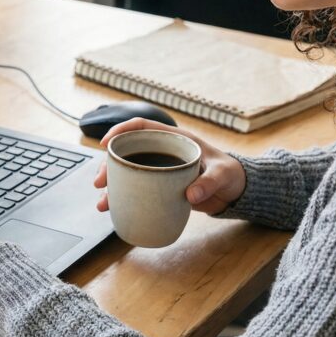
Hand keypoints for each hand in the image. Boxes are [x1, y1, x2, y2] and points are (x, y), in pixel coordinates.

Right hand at [93, 118, 246, 215]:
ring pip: (129, 173)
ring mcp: (161, 170)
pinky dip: (124, 199)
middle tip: (100, 182)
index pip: (142, 127)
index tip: (106, 143)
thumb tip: (190, 195)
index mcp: (175, 138)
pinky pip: (138, 190)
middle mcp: (164, 152)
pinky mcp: (162, 187)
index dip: (121, 131)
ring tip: (102, 203)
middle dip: (109, 166)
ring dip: (113, 186)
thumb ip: (208, 182)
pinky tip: (114, 210)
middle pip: (128, 153)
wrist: (236, 191)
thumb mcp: (222, 175)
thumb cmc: (231, 174)